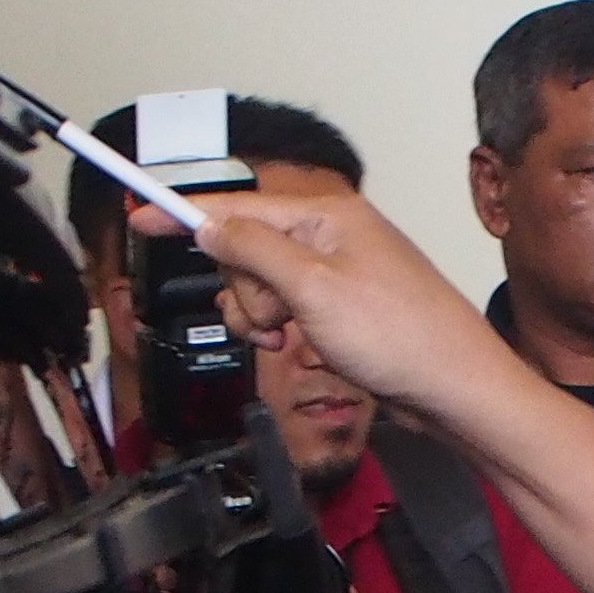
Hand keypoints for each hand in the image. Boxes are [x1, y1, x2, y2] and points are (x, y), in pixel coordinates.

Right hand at [140, 187, 527, 427]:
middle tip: (272, 319)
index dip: (183, 214)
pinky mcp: (342, 306)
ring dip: (260, 316)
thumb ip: (254, 250)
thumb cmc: (404, 338)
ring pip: (261, 285)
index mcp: (326, 215)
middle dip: (244, 290)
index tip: (138, 217)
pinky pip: (287, 308)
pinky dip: (282, 329)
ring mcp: (338, 271)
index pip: (236, 204)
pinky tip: (301, 347)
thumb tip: (209, 224)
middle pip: (244, 248)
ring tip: (290, 339)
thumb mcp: (312, 289)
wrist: (455, 388)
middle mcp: (332, 236)